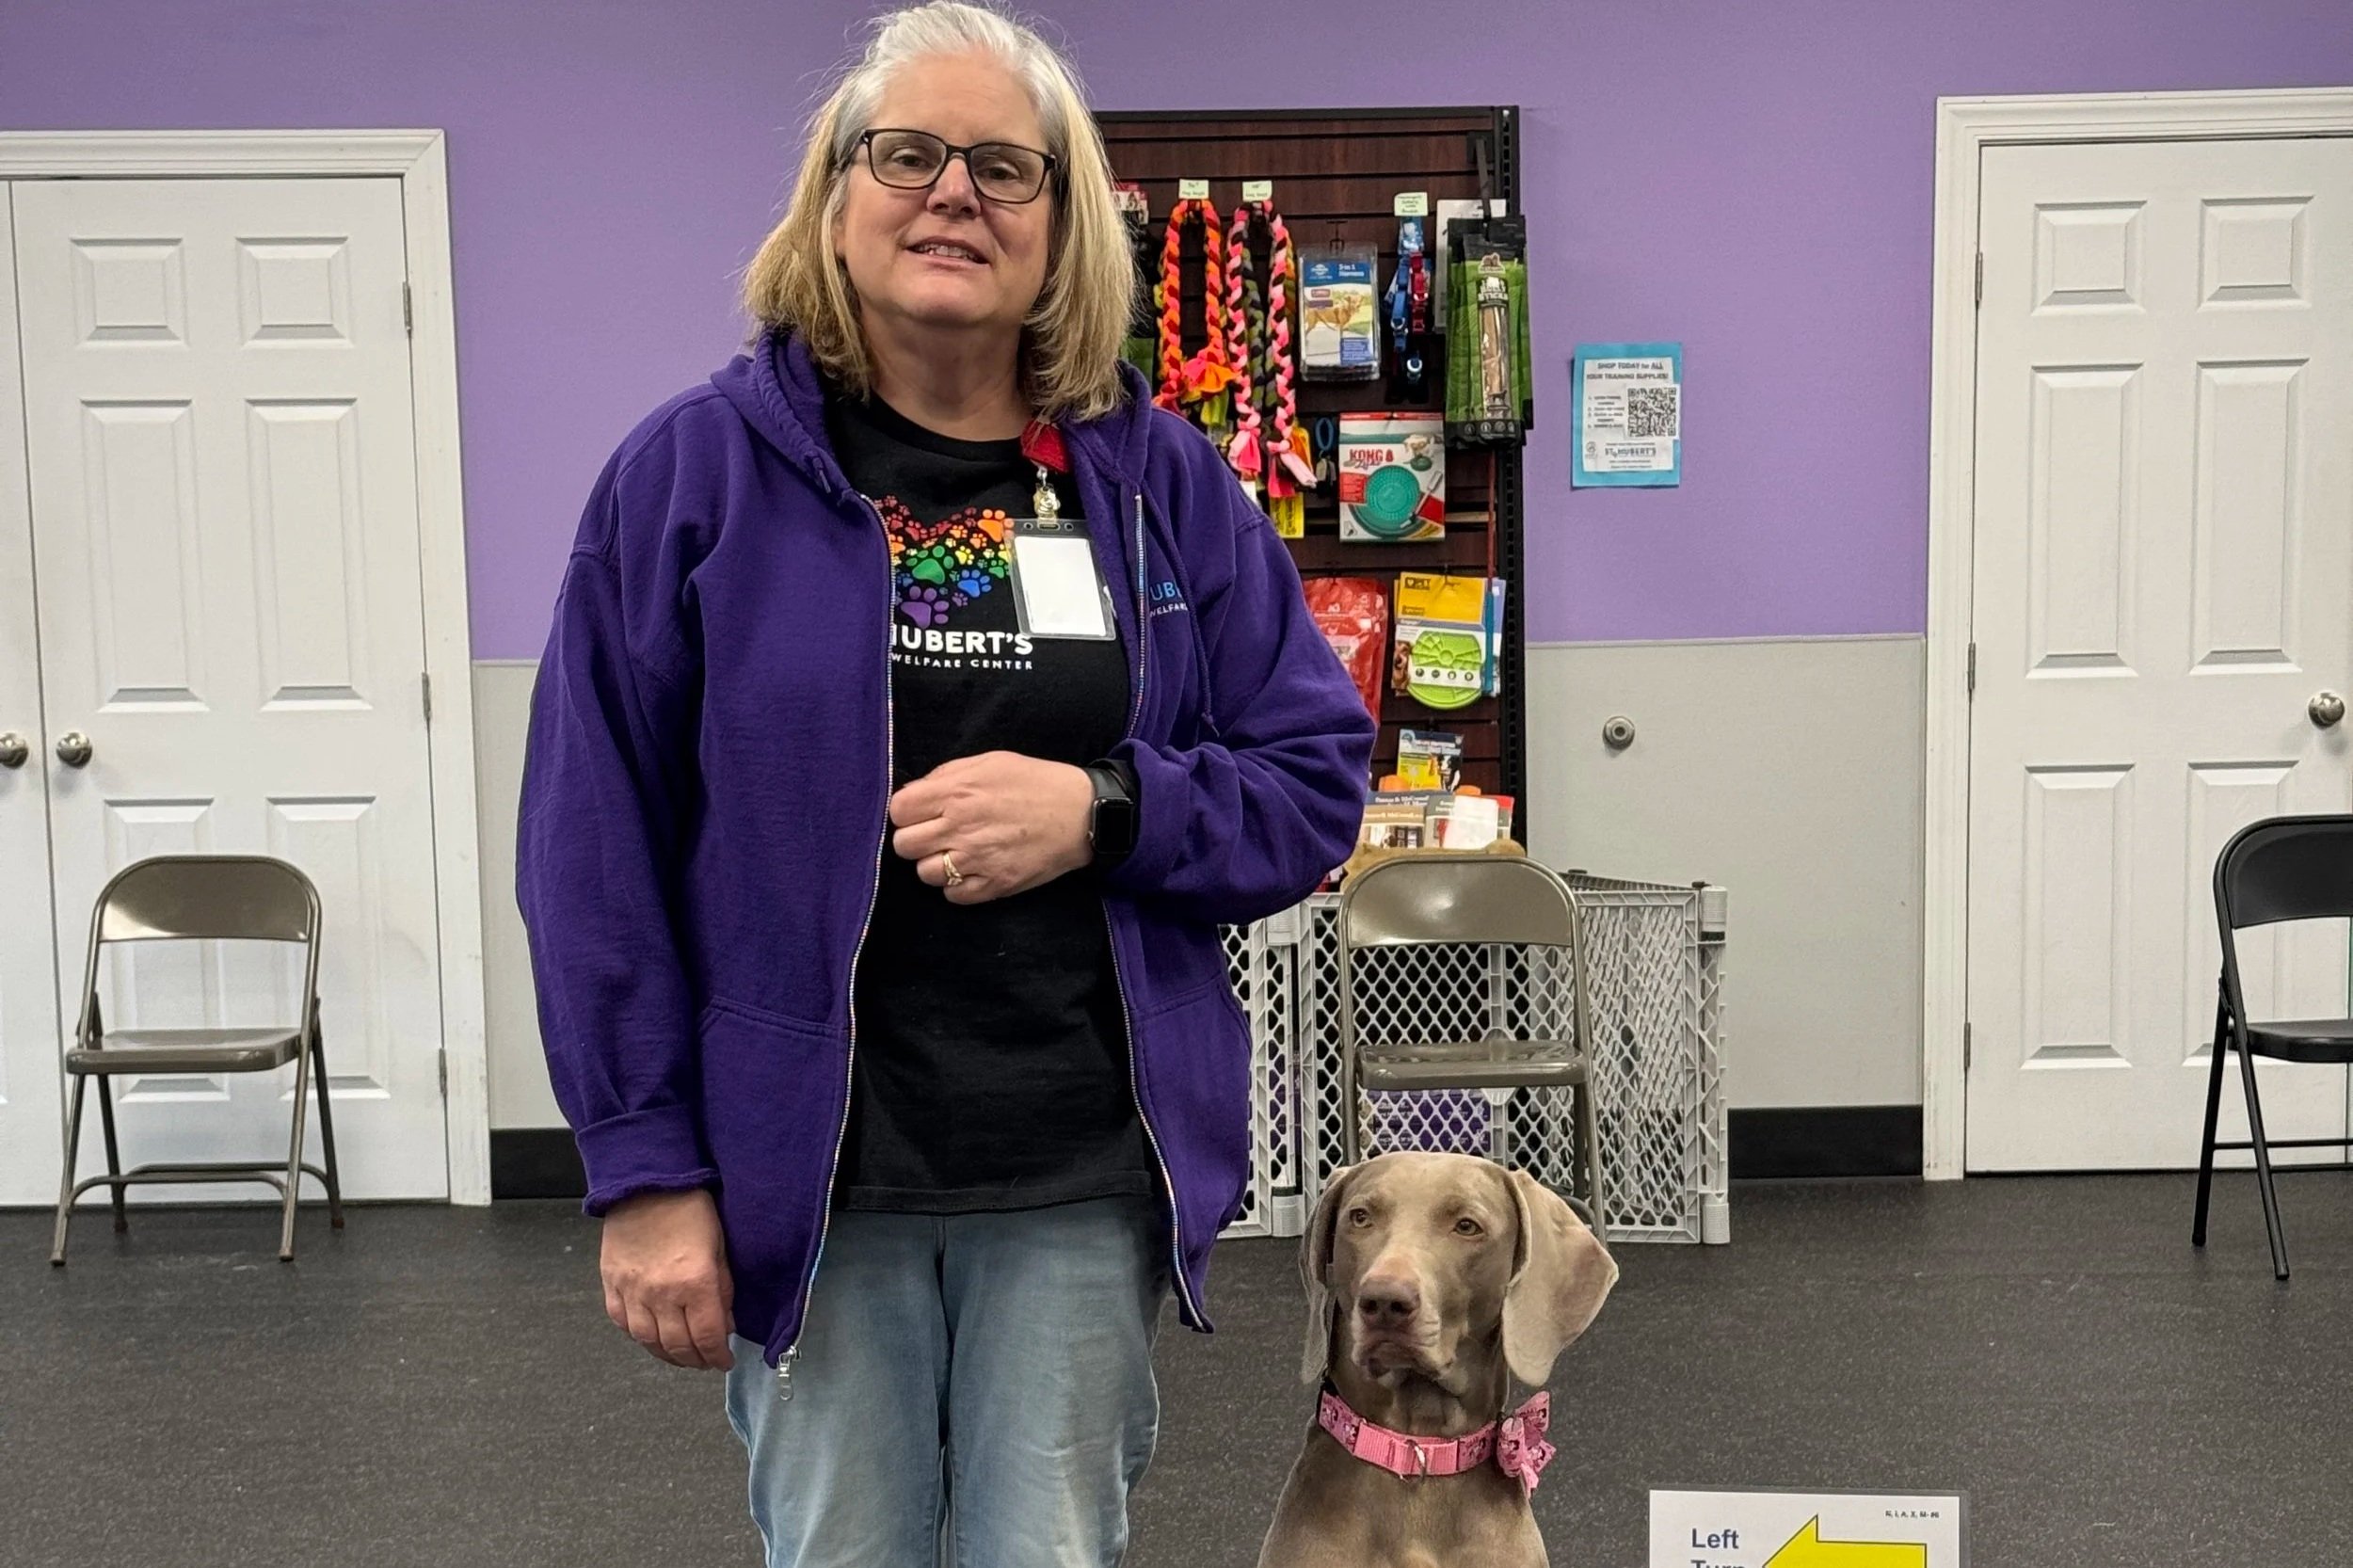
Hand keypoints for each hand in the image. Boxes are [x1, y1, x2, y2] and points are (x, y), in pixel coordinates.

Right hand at [600, 1188, 734, 1370]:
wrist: (647, 1183)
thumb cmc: (689, 1208)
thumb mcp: (720, 1248)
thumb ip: (724, 1291)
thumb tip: (725, 1324)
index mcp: (695, 1282)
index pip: (707, 1337)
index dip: (718, 1357)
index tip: (724, 1361)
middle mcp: (661, 1293)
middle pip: (677, 1346)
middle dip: (695, 1360)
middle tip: (705, 1361)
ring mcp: (632, 1290)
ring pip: (647, 1341)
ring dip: (666, 1355)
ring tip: (680, 1355)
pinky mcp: (611, 1283)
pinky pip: (622, 1322)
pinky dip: (638, 1336)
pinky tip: (651, 1336)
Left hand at [890, 751, 1094, 904]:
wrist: (1083, 814)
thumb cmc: (1035, 782)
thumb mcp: (990, 762)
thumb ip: (946, 775)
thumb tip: (912, 795)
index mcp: (958, 792)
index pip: (898, 810)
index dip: (906, 812)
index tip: (921, 812)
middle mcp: (961, 827)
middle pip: (904, 845)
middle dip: (916, 839)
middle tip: (937, 834)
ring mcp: (977, 860)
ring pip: (924, 874)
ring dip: (935, 864)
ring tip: (956, 853)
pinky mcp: (994, 885)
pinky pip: (952, 896)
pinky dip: (956, 886)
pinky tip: (972, 870)